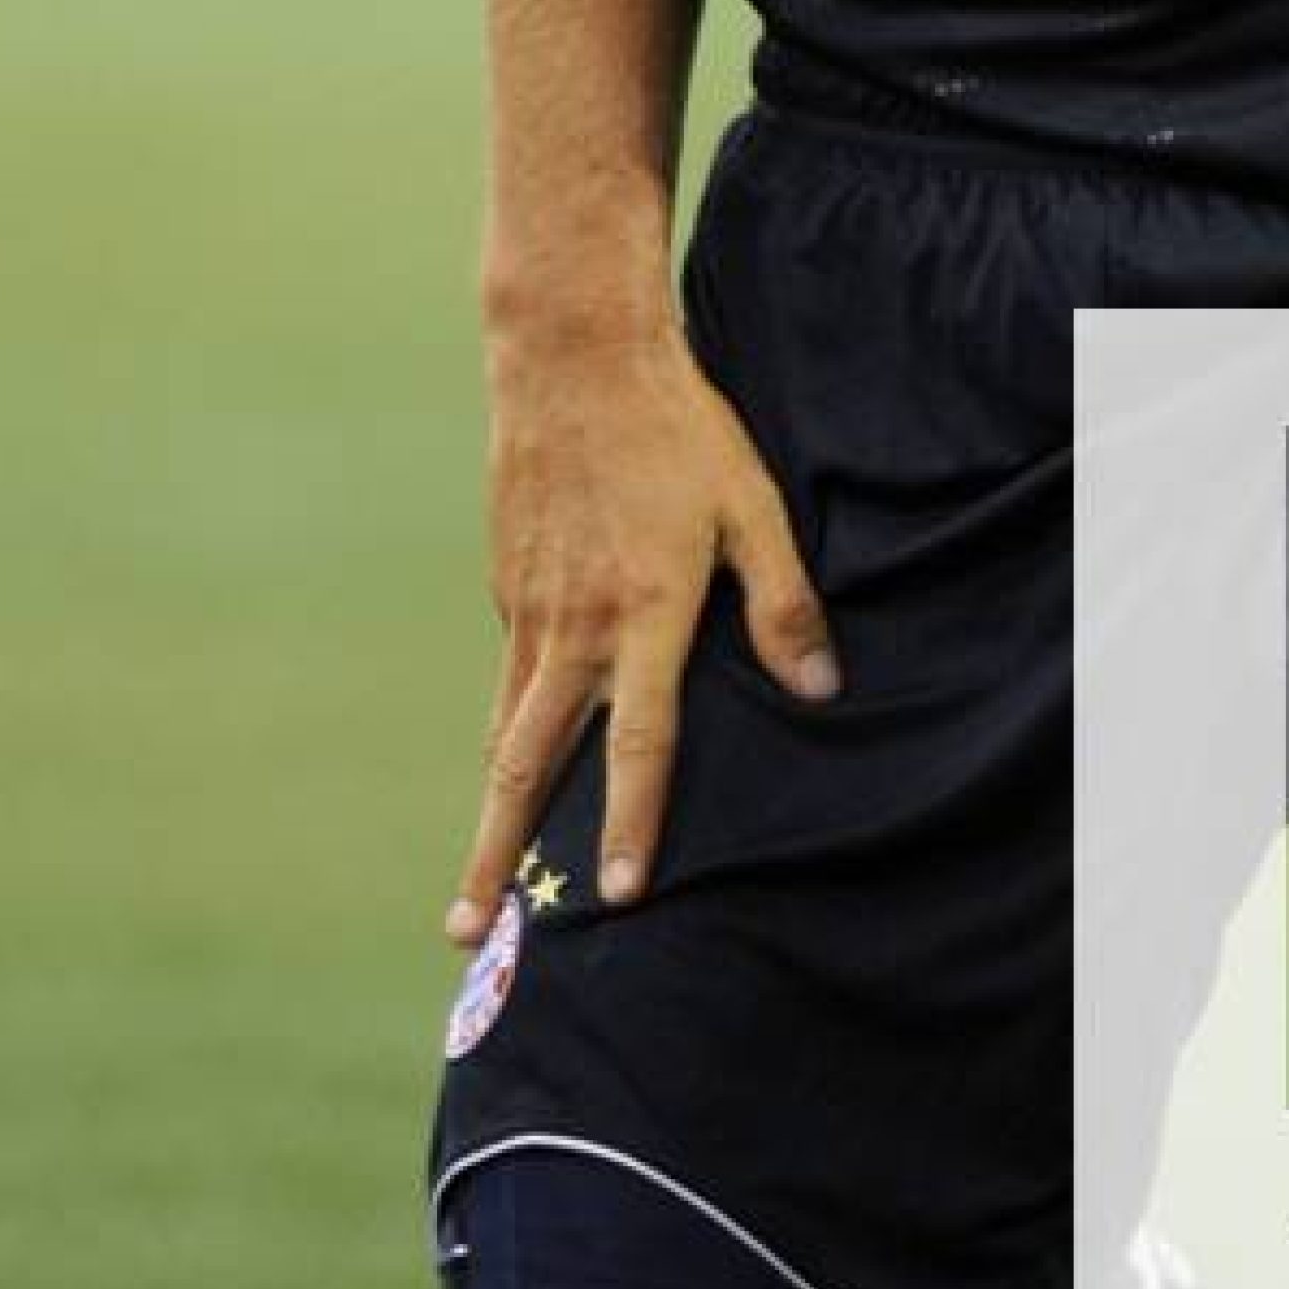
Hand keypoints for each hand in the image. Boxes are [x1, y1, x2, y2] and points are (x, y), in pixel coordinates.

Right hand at [449, 327, 837, 940]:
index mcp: (644, 613)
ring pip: (504, 730)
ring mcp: (529, 609)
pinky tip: (520, 759)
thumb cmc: (677, 428)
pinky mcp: (507, 586)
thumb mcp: (752, 505)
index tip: (617, 896)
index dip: (629, 825)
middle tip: (468, 932)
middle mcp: (575, 626)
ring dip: (488, 809)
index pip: (637, 744)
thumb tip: (820, 688)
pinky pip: (510, 676)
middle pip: (526, 764)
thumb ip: (783, 602)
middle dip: (497, 855)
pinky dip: (508, 731)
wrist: (570, 356)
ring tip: (477, 884)